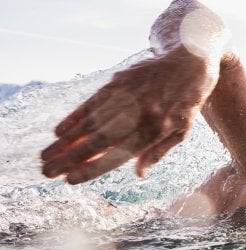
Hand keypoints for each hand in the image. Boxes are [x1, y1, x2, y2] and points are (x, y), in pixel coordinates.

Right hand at [41, 46, 217, 183]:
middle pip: (97, 140)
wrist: (189, 64)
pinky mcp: (118, 82)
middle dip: (70, 158)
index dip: (93, 168)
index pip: (117, 154)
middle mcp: (137, 115)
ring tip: (46, 156)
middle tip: (47, 172)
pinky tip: (59, 131)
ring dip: (65, 141)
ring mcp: (125, 97)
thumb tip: (139, 174)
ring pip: (90, 122)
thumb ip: (157, 152)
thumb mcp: (181, 132)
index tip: (70, 179)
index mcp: (154, 131)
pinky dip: (74, 117)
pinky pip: (92, 103)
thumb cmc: (187, 104)